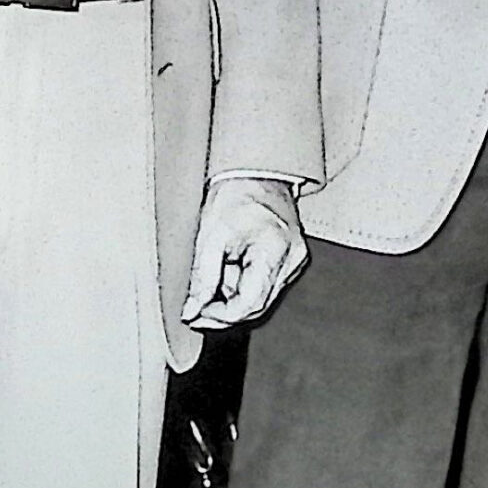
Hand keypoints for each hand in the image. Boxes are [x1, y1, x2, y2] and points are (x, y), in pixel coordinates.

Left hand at [183, 176, 308, 329]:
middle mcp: (293, 259)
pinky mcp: (290, 259)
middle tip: (196, 308)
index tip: (195, 314)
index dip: (219, 315)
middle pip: (257, 305)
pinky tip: (228, 271)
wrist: (256, 172)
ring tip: (211, 279)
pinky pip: (264, 285)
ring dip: (232, 297)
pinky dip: (242, 285)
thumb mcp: (210, 235)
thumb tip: (192, 309)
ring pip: (260, 297)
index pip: (250, 303)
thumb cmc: (236, 195)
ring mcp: (294, 259)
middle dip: (224, 311)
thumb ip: (202, 276)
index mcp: (277, 250)